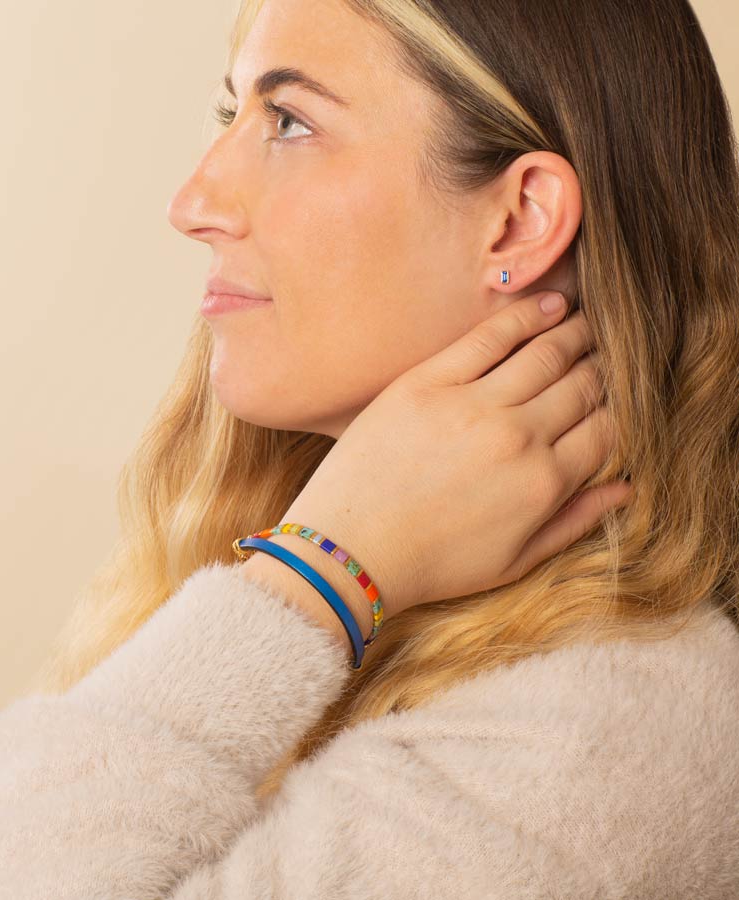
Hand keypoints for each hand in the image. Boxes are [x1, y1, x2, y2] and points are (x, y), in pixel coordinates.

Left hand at [280, 292, 631, 621]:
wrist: (349, 550)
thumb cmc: (431, 563)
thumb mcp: (513, 562)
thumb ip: (574, 522)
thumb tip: (626, 488)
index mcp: (543, 484)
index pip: (606, 429)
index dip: (619, 410)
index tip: (615, 399)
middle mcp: (517, 438)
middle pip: (582, 385)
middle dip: (602, 368)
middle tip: (606, 354)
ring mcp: (471, 405)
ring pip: (544, 354)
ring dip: (575, 333)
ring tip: (587, 321)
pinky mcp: (427, 383)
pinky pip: (488, 338)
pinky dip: (525, 316)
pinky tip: (549, 304)